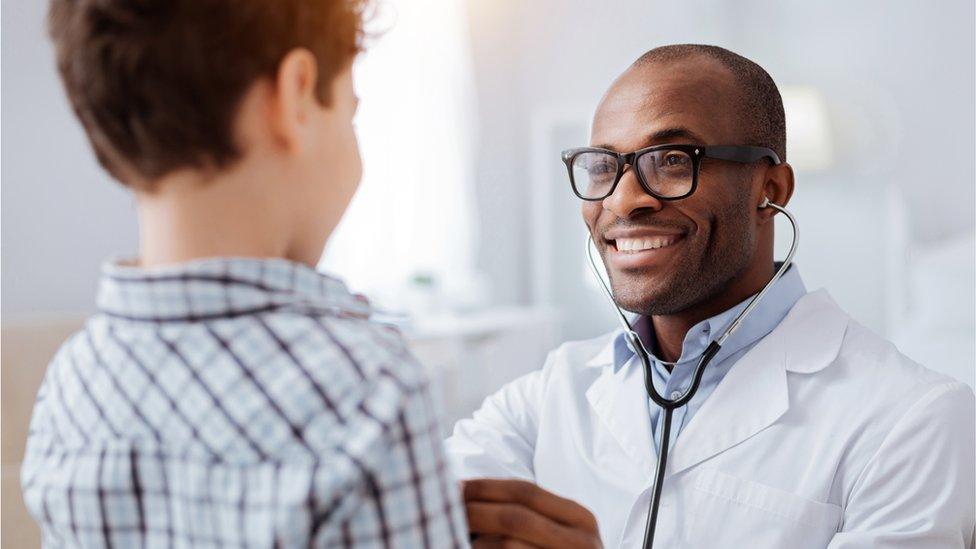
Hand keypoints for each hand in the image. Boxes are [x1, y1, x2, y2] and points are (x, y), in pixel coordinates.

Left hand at [463, 478, 601, 547]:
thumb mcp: (555, 533)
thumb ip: (524, 514)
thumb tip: (462, 492)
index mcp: (580, 519)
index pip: (526, 491)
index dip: (486, 487)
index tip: (455, 486)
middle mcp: (582, 542)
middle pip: (515, 518)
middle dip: (475, 511)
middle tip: (446, 510)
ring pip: (508, 546)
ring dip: (476, 541)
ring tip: (454, 535)